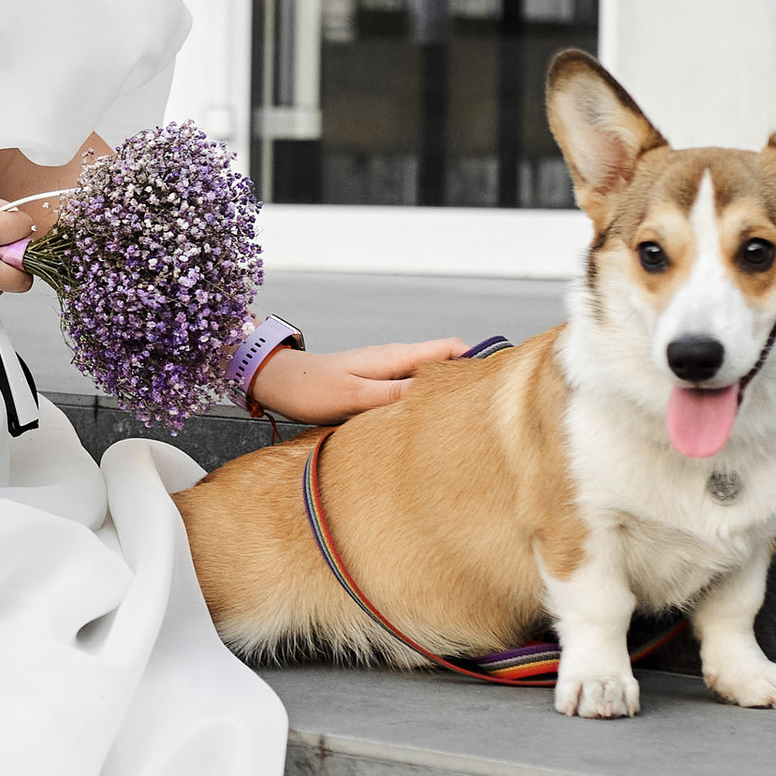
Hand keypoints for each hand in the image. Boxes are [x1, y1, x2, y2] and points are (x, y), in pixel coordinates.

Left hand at [253, 339, 466, 423]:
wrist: (278, 383)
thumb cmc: (312, 388)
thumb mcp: (356, 397)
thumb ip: (396, 395)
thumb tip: (437, 396)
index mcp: (397, 358)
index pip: (451, 349)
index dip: (478, 360)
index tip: (496, 383)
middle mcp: (397, 363)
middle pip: (446, 366)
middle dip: (465, 385)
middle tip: (483, 413)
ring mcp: (388, 374)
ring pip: (428, 382)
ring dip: (443, 398)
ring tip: (459, 423)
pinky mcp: (377, 388)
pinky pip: (410, 394)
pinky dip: (421, 406)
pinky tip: (424, 425)